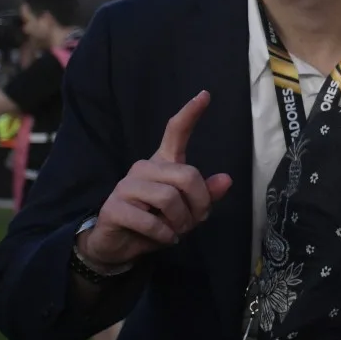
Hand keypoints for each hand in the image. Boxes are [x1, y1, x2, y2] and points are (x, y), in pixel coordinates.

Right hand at [77, 91, 233, 268]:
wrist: (119, 245)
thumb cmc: (156, 222)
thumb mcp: (188, 211)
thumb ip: (206, 195)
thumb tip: (226, 179)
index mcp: (163, 164)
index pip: (175, 133)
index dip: (190, 114)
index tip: (205, 94)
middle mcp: (143, 168)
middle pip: (187, 176)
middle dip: (199, 205)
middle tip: (193, 222)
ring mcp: (126, 186)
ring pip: (169, 198)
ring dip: (181, 222)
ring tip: (175, 231)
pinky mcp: (114, 207)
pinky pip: (151, 221)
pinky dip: (164, 235)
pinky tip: (161, 238)